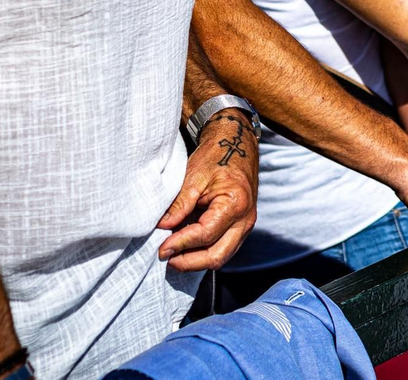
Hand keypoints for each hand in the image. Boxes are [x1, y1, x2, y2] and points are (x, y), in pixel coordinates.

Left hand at [157, 111, 258, 271]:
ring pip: (221, 256)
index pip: (206, 235)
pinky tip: (186, 246)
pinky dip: (204, 252)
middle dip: (189, 262)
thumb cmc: (216, 156)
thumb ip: (179, 205)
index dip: (181, 244)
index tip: (161, 248)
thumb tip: (161, 228)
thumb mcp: (194, 176)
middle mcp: (245, 219)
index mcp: (236, 204)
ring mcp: (246, 225)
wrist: (235, 145)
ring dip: (196, 260)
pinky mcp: (241, 227)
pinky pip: (224, 248)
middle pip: (217, 255)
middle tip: (166, 257)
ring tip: (174, 254)